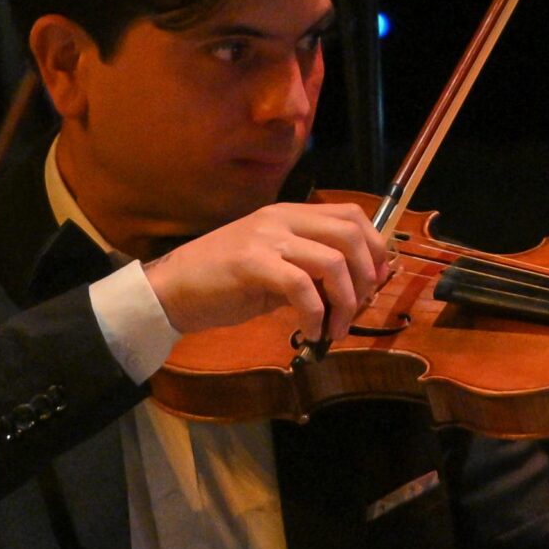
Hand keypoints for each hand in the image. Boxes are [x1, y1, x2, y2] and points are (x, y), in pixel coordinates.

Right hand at [143, 199, 389, 338]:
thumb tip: (351, 289)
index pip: (351, 215)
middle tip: (359, 308)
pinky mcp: (252, 265)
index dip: (375, 246)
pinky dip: (316, 315)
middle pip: (350, 235)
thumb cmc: (223, 282)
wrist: (172, 290)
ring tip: (335, 330)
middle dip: (367, 276)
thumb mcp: (274, 269)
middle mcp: (281, 219)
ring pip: (332, 262)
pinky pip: (302, 287)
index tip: (377, 279)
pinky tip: (310, 334)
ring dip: (345, 302)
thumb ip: (309, 270)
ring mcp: (267, 239)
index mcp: (289, 214)